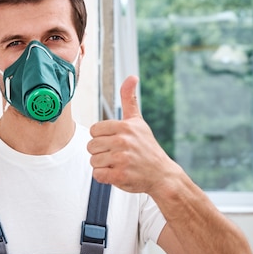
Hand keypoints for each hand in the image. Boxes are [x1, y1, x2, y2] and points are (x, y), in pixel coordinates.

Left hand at [88, 76, 175, 193]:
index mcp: (125, 127)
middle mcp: (123, 141)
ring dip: (103, 165)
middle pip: (91, 146)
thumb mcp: (138, 122)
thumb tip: (132, 77)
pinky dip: (104, 177)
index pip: (94, 130)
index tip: (114, 142)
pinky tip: (117, 173)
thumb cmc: (147, 147)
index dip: (102, 138)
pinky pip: (98, 175)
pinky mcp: (120, 175)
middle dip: (101, 152)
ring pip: (93, 160)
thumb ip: (129, 100)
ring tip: (118, 164)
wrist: (161, 174)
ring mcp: (121, 159)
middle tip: (117, 155)